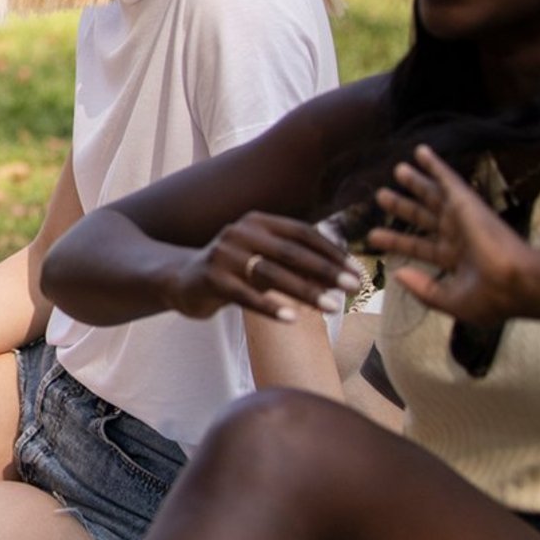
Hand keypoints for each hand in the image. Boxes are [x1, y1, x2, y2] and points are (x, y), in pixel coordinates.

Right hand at [169, 211, 360, 321]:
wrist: (183, 280)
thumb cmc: (235, 271)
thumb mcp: (266, 261)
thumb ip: (297, 265)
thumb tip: (342, 278)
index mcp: (257, 221)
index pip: (302, 233)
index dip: (331, 251)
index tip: (356, 270)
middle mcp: (240, 231)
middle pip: (291, 252)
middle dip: (326, 270)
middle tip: (353, 287)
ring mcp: (223, 254)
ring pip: (270, 273)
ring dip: (305, 290)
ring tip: (332, 306)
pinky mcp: (210, 278)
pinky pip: (245, 295)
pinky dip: (269, 306)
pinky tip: (291, 318)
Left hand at [370, 145, 539, 326]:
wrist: (518, 283)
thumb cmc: (491, 297)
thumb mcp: (453, 301)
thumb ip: (424, 291)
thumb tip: (398, 274)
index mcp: (455, 260)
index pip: (419, 247)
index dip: (396, 241)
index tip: (373, 236)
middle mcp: (457, 236)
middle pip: (423, 217)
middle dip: (402, 206)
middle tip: (380, 195)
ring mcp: (462, 218)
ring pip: (433, 195)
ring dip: (416, 181)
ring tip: (398, 169)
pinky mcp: (466, 203)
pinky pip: (448, 179)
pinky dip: (435, 164)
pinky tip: (420, 151)